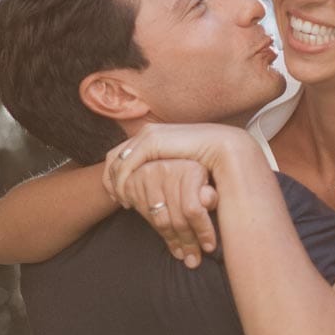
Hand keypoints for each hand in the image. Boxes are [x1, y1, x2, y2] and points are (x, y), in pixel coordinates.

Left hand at [104, 123, 255, 202]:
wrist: (223, 149)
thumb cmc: (206, 161)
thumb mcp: (178, 168)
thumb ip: (164, 171)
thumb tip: (151, 185)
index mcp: (152, 136)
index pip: (122, 154)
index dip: (114, 175)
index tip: (118, 196)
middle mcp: (147, 132)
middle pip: (115, 157)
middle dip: (110, 180)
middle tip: (116, 200)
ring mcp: (148, 134)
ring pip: (117, 161)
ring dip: (116, 183)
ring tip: (123, 202)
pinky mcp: (152, 141)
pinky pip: (127, 164)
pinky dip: (123, 182)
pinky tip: (128, 197)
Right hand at [123, 158, 217, 268]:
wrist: (162, 157)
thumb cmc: (193, 175)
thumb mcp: (208, 181)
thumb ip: (210, 193)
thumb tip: (208, 199)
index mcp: (190, 168)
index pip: (193, 208)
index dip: (202, 231)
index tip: (209, 247)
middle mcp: (166, 169)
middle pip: (177, 218)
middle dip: (188, 242)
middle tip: (195, 259)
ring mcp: (146, 177)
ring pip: (160, 221)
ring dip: (173, 241)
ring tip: (183, 254)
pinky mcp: (131, 183)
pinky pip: (146, 216)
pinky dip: (159, 233)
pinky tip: (171, 242)